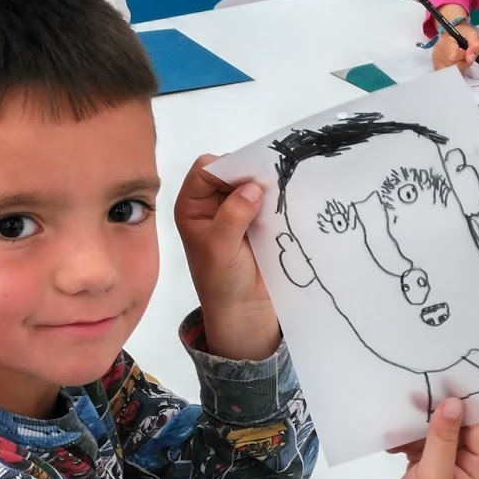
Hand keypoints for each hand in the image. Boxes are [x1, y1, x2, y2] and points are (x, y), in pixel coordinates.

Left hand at [175, 154, 279, 360]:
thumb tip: (252, 187)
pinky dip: (276, 198)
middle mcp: (212, 202)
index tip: (251, 179)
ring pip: (251, 181)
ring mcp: (236, 209)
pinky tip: (287, 202)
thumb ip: (233, 216)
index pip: (206, 168)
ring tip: (281, 192)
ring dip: (266, 185)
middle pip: (231, 170)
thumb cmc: (222, 282)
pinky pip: (267, 198)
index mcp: (192, 206)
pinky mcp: (257, 218)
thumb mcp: (220, 249)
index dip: (227, 167)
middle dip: (250, 173)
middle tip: (271, 183)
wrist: (244, 310)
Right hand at [378, 399, 478, 478]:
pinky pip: (424, 445)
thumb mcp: (433, 474)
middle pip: (460, 428)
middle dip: (437, 415)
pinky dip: (410, 442)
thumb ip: (443, 437)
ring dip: (419, 429)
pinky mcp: (430, 470)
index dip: (464, 404)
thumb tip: (454, 402)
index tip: (444, 382)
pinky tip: (393, 444)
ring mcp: (450, 469)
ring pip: (439, 434)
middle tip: (414, 397)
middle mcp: (472, 467)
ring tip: (399, 425)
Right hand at [431, 21, 478, 70]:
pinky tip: (455, 62)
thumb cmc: (462, 34)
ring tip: (459, 58)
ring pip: (451, 72)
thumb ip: (475, 45)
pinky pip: (448, 75)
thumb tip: (470, 59)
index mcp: (444, 41)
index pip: (454, 56)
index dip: (463, 55)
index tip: (466, 50)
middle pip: (453, 66)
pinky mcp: (437, 68)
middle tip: (464, 54)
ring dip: (459, 67)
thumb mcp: (472, 34)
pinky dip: (454, 71)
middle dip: (463, 62)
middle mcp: (437, 52)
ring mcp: (436, 61)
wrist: (453, 34)